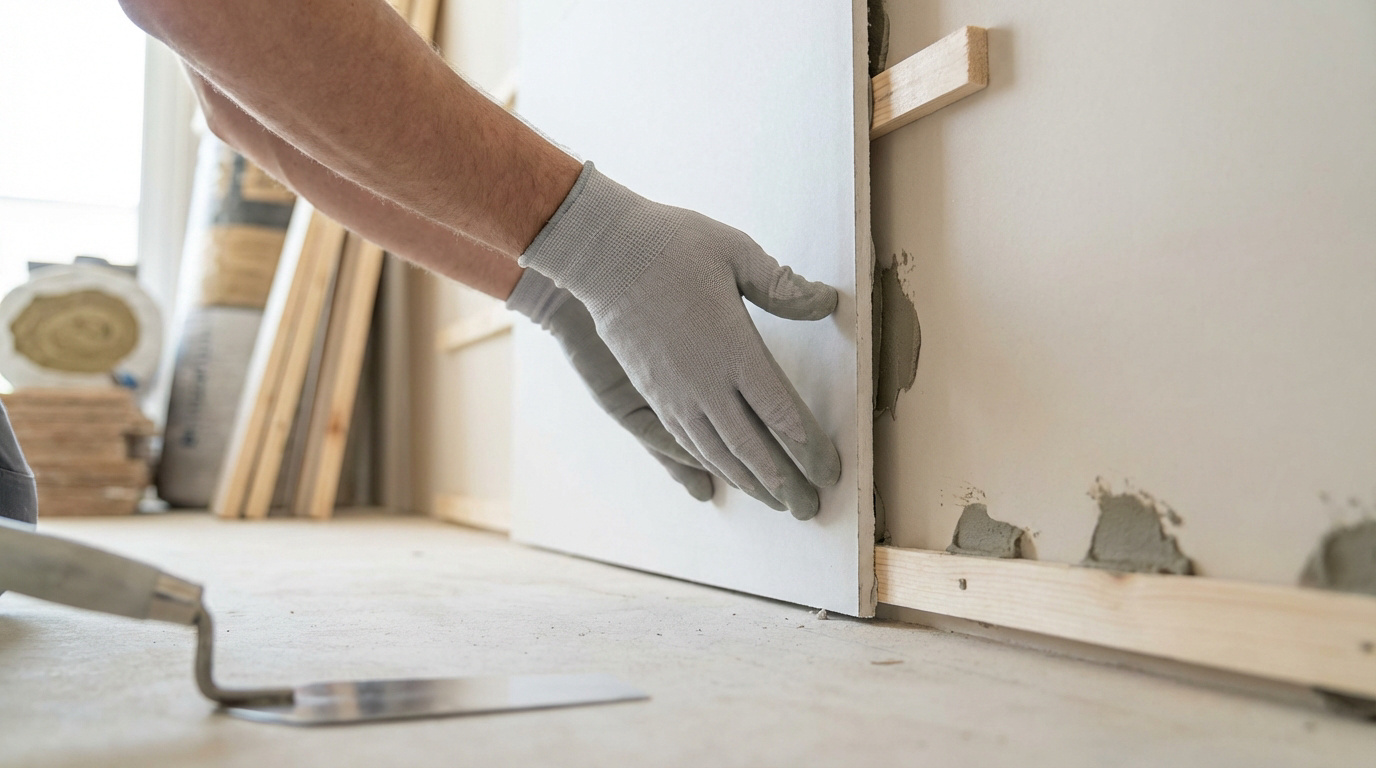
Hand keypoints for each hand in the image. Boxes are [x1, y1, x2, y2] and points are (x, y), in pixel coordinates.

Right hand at [520, 163, 840, 518]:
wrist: (601, 252)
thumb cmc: (671, 245)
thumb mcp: (736, 253)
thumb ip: (781, 286)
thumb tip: (825, 303)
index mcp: (735, 350)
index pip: (783, 414)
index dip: (810, 448)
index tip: (830, 470)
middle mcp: (705, 383)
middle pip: (753, 448)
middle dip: (785, 482)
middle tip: (810, 509)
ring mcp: (674, 392)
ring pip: (717, 453)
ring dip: (749, 482)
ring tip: (775, 503)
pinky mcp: (651, 392)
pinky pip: (684, 440)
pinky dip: (708, 464)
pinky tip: (720, 475)